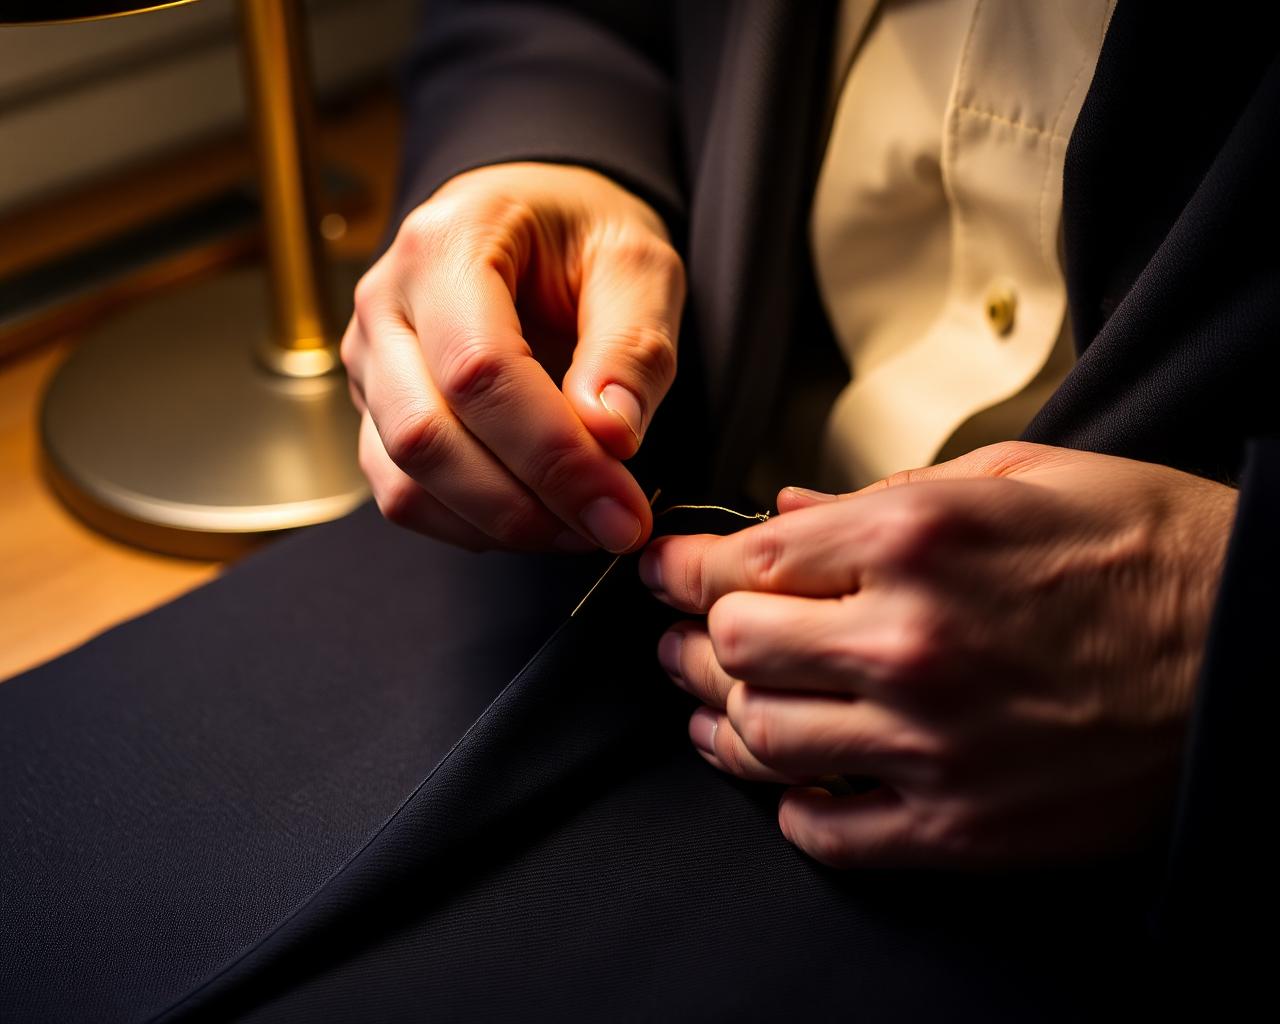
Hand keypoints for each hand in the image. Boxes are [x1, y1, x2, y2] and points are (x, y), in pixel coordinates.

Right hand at [342, 162, 684, 551]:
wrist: (536, 221)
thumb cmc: (583, 237)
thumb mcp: (637, 264)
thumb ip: (632, 345)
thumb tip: (610, 436)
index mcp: (445, 245)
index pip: (479, 371)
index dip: (553, 454)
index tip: (623, 506)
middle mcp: (385, 304)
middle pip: (427, 436)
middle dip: (527, 505)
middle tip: (614, 529)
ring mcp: (369, 362)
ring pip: (407, 479)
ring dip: (501, 523)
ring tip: (585, 524)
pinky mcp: (376, 410)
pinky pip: (404, 495)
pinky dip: (474, 526)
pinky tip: (542, 517)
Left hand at [640, 442, 1237, 867]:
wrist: (1258, 647)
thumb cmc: (1148, 550)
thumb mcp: (1018, 479)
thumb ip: (882, 495)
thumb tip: (790, 513)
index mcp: (915, 540)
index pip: (744, 562)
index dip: (684, 566)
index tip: (665, 569)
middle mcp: (909, 642)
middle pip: (735, 649)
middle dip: (696, 638)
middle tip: (684, 636)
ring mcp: (932, 742)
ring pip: (764, 741)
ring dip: (722, 720)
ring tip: (710, 705)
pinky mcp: (964, 824)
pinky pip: (830, 831)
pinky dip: (791, 806)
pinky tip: (789, 781)